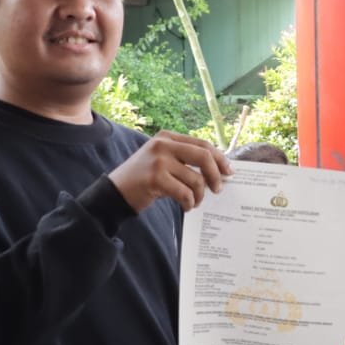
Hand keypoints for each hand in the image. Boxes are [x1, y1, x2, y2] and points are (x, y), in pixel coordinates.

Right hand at [108, 131, 230, 212]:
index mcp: (167, 137)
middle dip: (216, 175)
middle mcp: (163, 145)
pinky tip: (186, 206)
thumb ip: (185, 159)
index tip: (229, 172)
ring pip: (196, 179)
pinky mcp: (156, 178)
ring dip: (199, 195)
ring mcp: (158, 161)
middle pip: (203, 156)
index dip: (219, 158)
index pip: (202, 144)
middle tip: (218, 189)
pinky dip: (189, 202)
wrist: (115, 192)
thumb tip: (219, 168)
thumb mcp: (163, 160)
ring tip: (195, 201)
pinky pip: (185, 192)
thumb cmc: (144, 179)